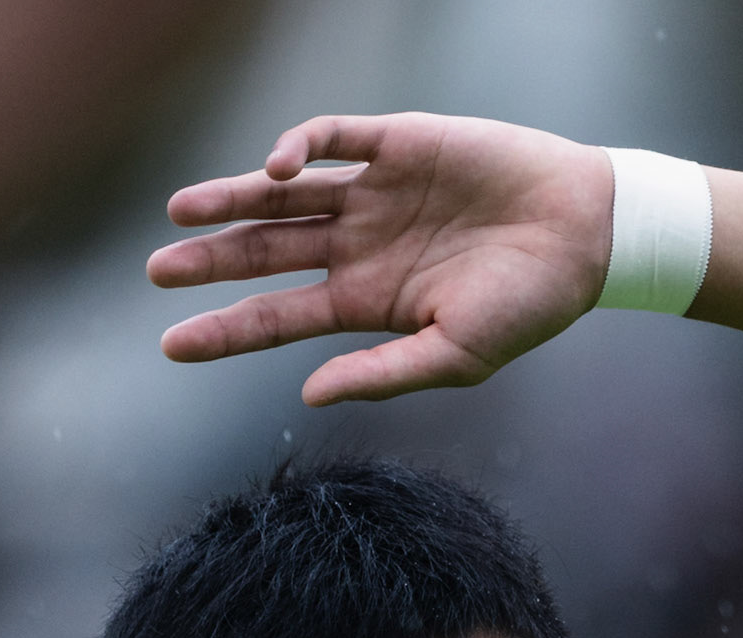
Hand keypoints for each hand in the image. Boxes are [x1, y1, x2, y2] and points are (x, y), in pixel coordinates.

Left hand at [147, 113, 613, 404]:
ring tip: (180, 211)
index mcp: (368, 303)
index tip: (172, 346)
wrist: (585, 237)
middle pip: (267, 251)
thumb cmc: (530, 307)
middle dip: (211, 261)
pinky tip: (277, 167)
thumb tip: (307, 395)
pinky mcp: (397, 144)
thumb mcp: (455, 357)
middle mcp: (360, 246)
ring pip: (284, 193)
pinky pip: (333, 137)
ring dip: (231, 198)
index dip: (225, 331)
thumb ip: (381, 374)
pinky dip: (298, 146)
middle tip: (157, 271)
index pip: (280, 318)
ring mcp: (375, 193)